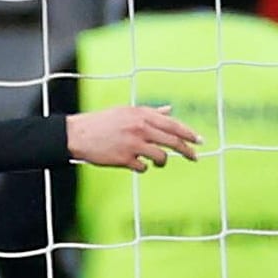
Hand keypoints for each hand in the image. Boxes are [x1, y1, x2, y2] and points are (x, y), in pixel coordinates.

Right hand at [66, 105, 199, 171]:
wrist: (78, 134)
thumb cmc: (103, 122)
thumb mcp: (127, 111)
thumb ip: (151, 112)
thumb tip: (170, 109)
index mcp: (142, 114)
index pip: (173, 124)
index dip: (189, 133)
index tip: (199, 141)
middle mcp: (140, 127)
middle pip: (173, 141)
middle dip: (187, 151)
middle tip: (195, 158)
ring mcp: (133, 143)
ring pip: (161, 157)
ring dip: (161, 162)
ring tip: (156, 163)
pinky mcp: (125, 158)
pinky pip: (143, 167)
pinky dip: (142, 167)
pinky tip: (136, 164)